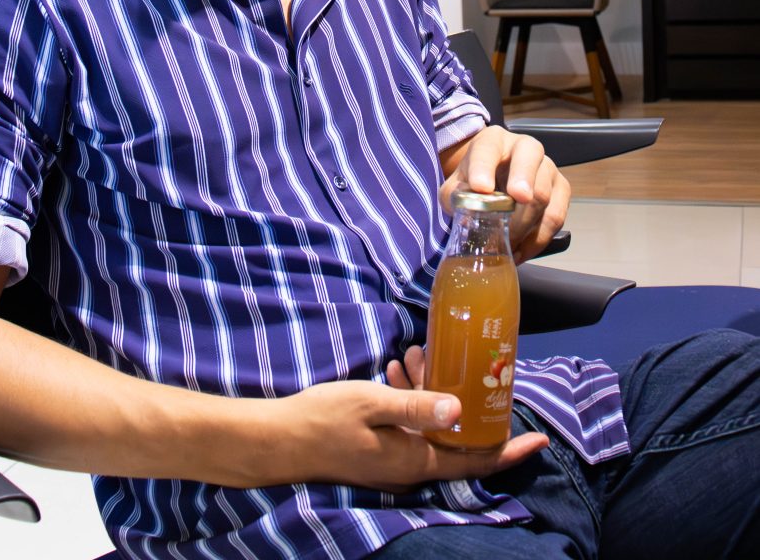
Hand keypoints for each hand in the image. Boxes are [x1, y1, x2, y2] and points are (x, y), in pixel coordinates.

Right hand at [261, 368, 547, 493]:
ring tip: (421, 354)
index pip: (477, 461)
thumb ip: (416, 407)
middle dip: (466, 400)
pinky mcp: (378, 450)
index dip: (510, 449)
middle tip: (469, 364)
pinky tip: (399, 370)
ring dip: (434, 392)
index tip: (540, 437)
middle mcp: (410, 465)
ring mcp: (393, 460)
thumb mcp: (372, 404)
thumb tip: (460, 409)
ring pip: (431, 427)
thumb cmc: (325, 419)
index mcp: (416, 459)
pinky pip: (409, 426)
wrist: (280, 439)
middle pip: (457, 439)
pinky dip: (412, 398)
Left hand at [439, 125, 569, 261]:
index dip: (484, 168)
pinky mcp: (561, 190)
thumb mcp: (457, 184)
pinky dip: (538, 238)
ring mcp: (547, 168)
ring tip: (507, 243)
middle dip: (523, 182)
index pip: (488, 149)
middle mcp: (525, 148)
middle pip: (529, 161)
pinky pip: (556, 216)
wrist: (495, 179)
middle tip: (515, 201)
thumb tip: (465, 210)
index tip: (481, 187)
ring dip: (525, 223)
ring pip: (544, 194)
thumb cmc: (475, 180)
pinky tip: (520, 250)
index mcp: (493, 141)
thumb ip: (456, 194)